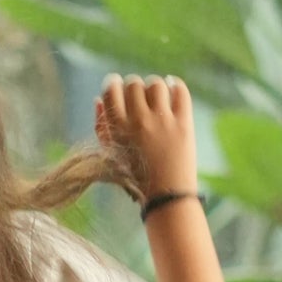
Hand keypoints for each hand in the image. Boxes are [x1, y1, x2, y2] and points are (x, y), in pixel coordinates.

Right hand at [94, 73, 197, 202]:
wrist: (166, 197)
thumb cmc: (135, 177)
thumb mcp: (111, 155)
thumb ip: (102, 127)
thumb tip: (98, 99)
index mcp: (118, 129)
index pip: (111, 89)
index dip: (113, 83)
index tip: (116, 86)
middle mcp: (139, 121)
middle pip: (134, 83)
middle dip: (134, 87)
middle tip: (138, 98)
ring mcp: (163, 121)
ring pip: (156, 84)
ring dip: (154, 87)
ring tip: (156, 98)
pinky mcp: (183, 123)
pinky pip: (180, 90)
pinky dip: (175, 85)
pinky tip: (172, 90)